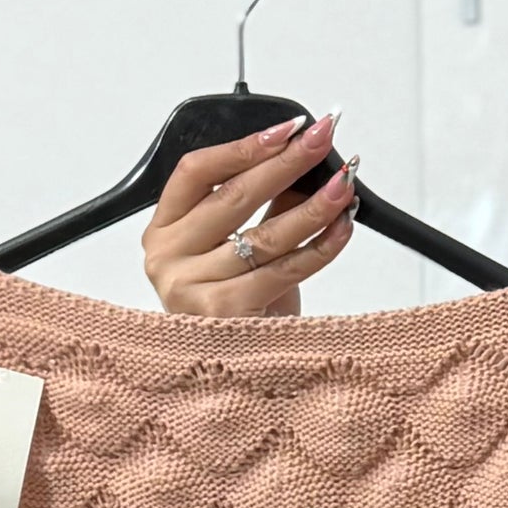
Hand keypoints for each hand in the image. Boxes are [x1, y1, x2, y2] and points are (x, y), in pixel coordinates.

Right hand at [141, 110, 358, 317]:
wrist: (235, 378)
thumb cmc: (236, 312)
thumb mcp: (240, 254)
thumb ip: (264, 209)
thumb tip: (304, 164)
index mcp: (163, 232)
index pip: (196, 172)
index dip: (242, 147)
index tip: (285, 130)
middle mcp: (168, 258)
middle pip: (234, 197)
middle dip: (287, 163)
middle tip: (322, 140)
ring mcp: (190, 287)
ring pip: (264, 235)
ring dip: (313, 206)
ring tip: (343, 185)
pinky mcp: (224, 312)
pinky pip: (283, 270)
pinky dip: (320, 248)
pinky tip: (342, 229)